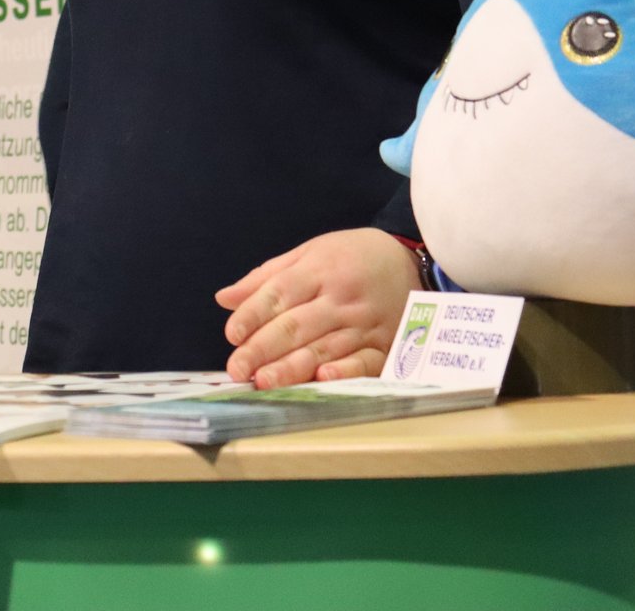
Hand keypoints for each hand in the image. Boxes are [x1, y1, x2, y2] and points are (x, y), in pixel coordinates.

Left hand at [214, 228, 420, 387]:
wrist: (410, 260)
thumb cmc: (351, 256)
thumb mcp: (308, 253)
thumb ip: (266, 278)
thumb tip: (224, 298)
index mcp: (319, 270)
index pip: (280, 293)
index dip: (254, 314)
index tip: (232, 334)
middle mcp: (340, 298)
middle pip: (297, 325)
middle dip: (264, 348)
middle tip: (238, 368)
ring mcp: (364, 323)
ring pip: (324, 347)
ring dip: (293, 367)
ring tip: (265, 381)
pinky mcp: (385, 345)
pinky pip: (365, 361)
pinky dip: (345, 371)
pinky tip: (322, 380)